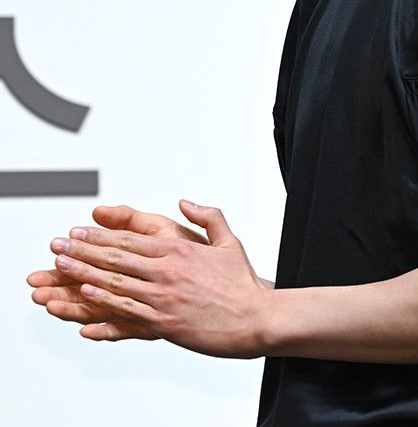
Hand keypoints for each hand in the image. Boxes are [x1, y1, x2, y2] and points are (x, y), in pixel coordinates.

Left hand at [33, 200, 271, 357]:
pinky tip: (85, 295)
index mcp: (180, 248)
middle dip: (83, 251)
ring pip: (116, 282)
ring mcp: (164, 296)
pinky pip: (127, 309)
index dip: (100, 235)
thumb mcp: (228, 241)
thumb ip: (207, 216)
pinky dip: (104, 302)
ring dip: (84, 274)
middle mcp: (168, 269)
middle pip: (117, 257)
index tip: (77, 231)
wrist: (255, 318)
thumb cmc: (242, 283)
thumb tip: (185, 201)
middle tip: (57, 245)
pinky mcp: (164, 321)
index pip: (131, 239)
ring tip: (61, 267)